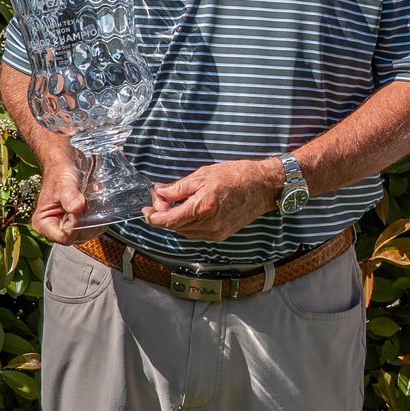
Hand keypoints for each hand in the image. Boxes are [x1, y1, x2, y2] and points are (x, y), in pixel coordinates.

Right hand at [31, 159, 108, 244]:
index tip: (81, 210)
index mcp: (44, 223)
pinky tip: (98, 205)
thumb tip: (77, 208)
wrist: (66, 164)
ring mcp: (66, 225)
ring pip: (86, 234)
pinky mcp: (77, 221)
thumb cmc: (60, 173)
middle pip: (76, 237)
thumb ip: (70, 197)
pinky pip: (91, 227)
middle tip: (92, 206)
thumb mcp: (64, 184)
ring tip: (95, 204)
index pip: (63, 237)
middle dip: (88, 224)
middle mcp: (54, 227)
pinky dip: (98, 218)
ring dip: (95, 220)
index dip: (76, 227)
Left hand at [143, 158, 283, 241]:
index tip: (146, 209)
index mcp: (202, 208)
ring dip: (175, 219)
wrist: (263, 187)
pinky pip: (196, 232)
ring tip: (174, 202)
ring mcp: (215, 233)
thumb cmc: (236, 176)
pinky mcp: (221, 235)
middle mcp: (208, 225)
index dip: (154, 217)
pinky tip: (189, 209)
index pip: (169, 221)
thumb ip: (179, 187)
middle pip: (175, 227)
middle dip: (163, 214)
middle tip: (160, 198)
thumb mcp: (203, 175)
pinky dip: (188, 223)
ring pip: (184, 231)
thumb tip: (160, 192)